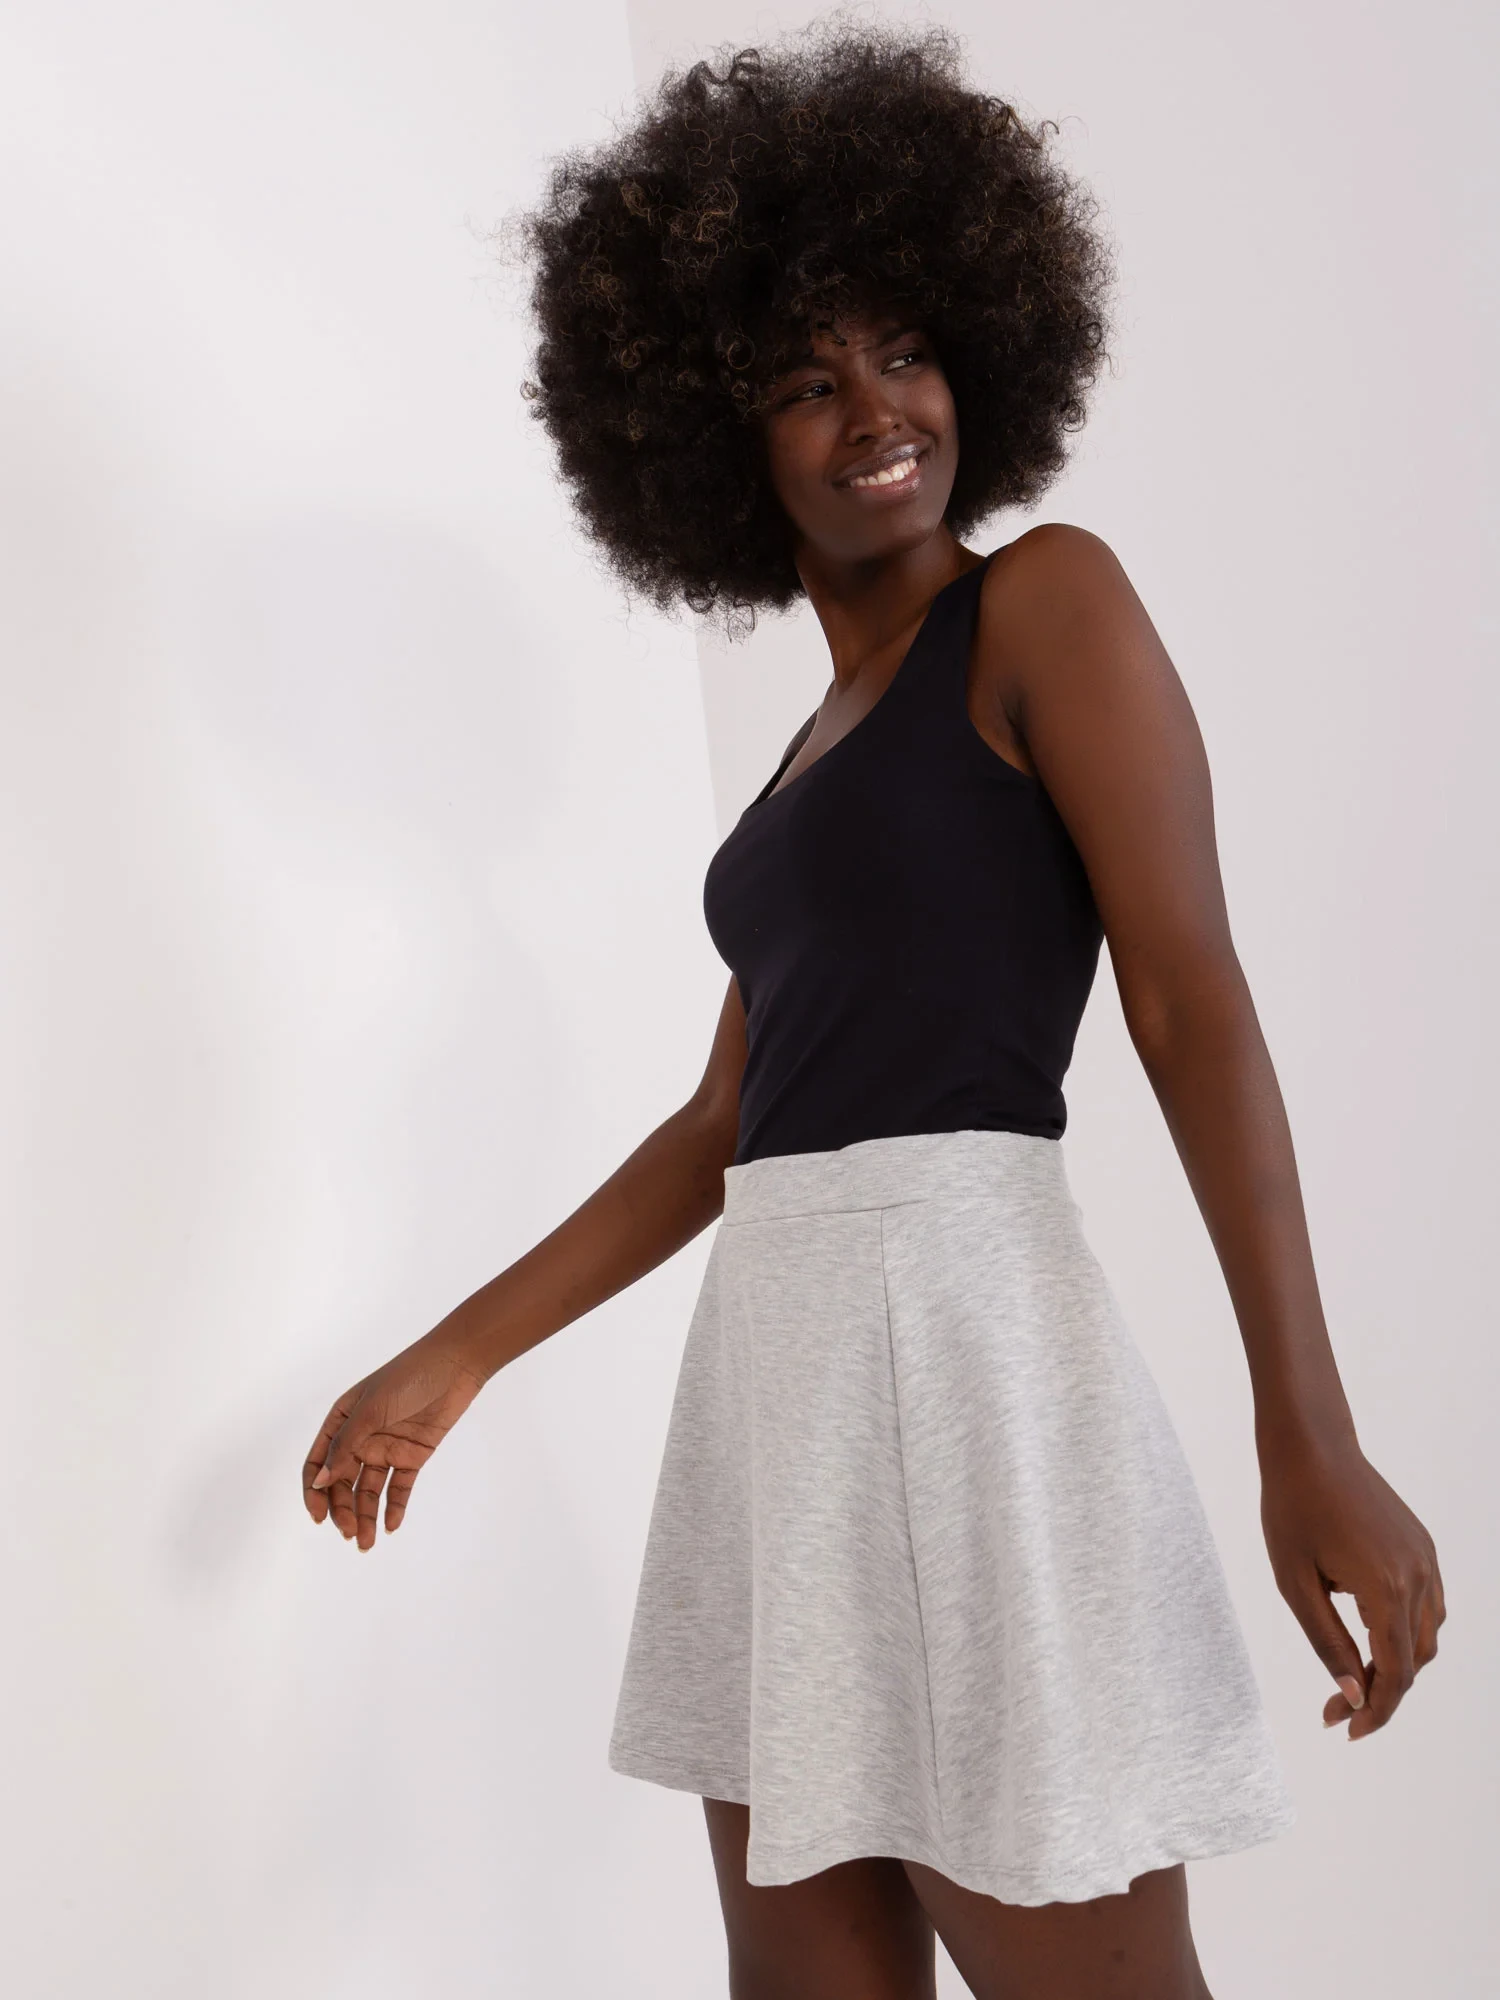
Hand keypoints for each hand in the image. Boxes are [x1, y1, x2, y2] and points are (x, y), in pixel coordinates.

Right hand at [301, 1334, 486, 1550]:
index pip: (318, 1462)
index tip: (319, 1517)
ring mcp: (386, 1448)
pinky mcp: (411, 1456)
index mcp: (342, 1421)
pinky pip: (398, 1487)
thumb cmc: (408, 1377)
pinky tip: (390, 1525)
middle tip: (350, 1533)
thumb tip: (320, 1480)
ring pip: (369, 1490)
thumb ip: (346, 1446)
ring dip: (365, 1515)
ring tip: (367, 1542)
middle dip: (342, 1510)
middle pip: (342, 1483)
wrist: (455, 1366)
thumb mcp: (372, 1410)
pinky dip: (393, 1507)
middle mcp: (360, 1438)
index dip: (314, 1492)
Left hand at [1260, 1439, 1444, 1738]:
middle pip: (1415, 1661)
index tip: (1345, 1729)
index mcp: (1387, 1589)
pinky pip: (1427, 1605)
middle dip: (1380, 1692)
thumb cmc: (1292, 1508)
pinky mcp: (1422, 1546)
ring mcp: (1426, 1560)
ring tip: (1353, 1675)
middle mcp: (1419, 1577)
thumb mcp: (1295, 1583)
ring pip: (1426, 1636)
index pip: (1395, 1674)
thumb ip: (1328, 1642)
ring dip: (1396, 1663)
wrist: (1311, 1446)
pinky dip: (1405, 1631)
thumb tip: (1354, 1693)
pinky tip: (1369, 1634)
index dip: (1374, 1711)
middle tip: (1337, 1707)